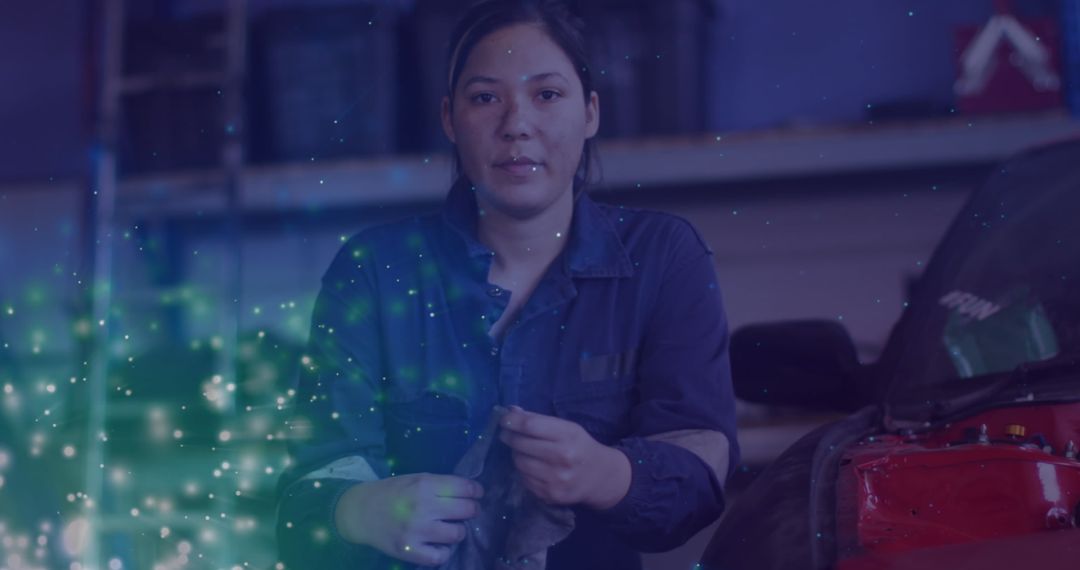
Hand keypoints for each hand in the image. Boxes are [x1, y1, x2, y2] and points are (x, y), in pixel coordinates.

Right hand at [334, 473, 483, 565]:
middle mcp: (423, 507)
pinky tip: (438, 544)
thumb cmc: (392, 492)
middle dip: (472, 510)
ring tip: (451, 528)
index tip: (478, 494)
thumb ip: (441, 485)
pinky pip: (440, 556)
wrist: (360, 512)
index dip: (476, 492)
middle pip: (466, 510)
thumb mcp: (416, 479)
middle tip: (468, 511)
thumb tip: (471, 492)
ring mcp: (417, 531)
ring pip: (458, 534)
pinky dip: (443, 551)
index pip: (465, 488)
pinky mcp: (409, 551)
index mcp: (425, 485)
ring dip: (458, 531)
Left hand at [498, 405, 631, 509]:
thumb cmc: (581, 447)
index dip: (511, 421)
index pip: (530, 425)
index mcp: (568, 436)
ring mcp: (555, 479)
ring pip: (519, 462)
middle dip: (509, 437)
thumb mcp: (568, 428)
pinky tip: (533, 467)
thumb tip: (510, 412)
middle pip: (520, 444)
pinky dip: (523, 471)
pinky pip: (524, 479)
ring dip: (516, 455)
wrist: (600, 478)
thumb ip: (539, 420)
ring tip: (522, 451)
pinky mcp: (549, 495)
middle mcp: (562, 457)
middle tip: (506, 434)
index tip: (503, 419)